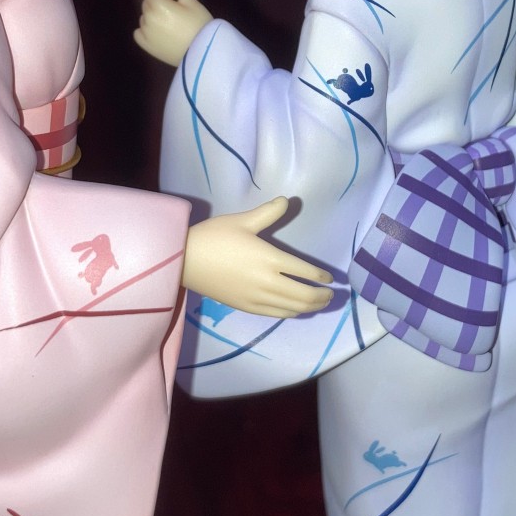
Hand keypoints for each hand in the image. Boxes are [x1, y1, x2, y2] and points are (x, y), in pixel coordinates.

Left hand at [134, 0, 211, 66]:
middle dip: (156, 5)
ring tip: (170, 28)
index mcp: (158, 4)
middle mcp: (148, 17)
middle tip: (174, 14)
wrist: (202, 53)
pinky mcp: (146, 45)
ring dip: (152, 18)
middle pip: (146, 4)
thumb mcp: (193, 4)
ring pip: (144, 18)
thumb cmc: (199, 25)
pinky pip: (139, 33)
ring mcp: (146, 32)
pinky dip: (146, 32)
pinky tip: (159, 35)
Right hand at [182, 197, 332, 318]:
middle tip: (330, 294)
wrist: (184, 261)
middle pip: (303, 296)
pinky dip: (290, 313)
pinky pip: (275, 314)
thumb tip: (287, 200)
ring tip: (318, 303)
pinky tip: (294, 310)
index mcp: (270, 259)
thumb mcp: (243, 220)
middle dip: (321, 297)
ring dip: (310, 307)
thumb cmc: (214, 237)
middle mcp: (267, 282)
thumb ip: (268, 213)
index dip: (321, 277)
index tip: (330, 278)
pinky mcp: (245, 307)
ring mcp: (256, 298)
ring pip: (291, 309)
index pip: (305, 272)